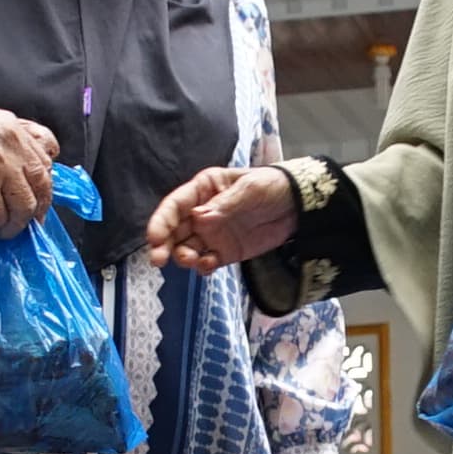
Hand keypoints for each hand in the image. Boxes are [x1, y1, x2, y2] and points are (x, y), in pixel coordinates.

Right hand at [0, 98, 57, 235]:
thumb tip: (4, 183)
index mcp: (12, 128)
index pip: (47, 155)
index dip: (41, 181)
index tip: (30, 196)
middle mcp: (13, 146)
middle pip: (43, 187)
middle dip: (31, 211)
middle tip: (13, 222)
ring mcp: (0, 167)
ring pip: (24, 210)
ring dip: (6, 223)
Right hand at [148, 165, 298, 274]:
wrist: (298, 205)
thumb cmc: (272, 186)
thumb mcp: (250, 189)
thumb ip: (225, 204)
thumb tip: (199, 216)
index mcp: (204, 189)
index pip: (174, 206)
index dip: (160, 222)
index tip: (154, 239)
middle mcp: (201, 213)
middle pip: (173, 230)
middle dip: (163, 245)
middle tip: (159, 260)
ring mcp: (212, 234)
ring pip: (186, 248)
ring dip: (183, 257)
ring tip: (192, 260)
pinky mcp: (224, 252)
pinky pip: (206, 262)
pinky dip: (203, 267)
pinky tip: (208, 265)